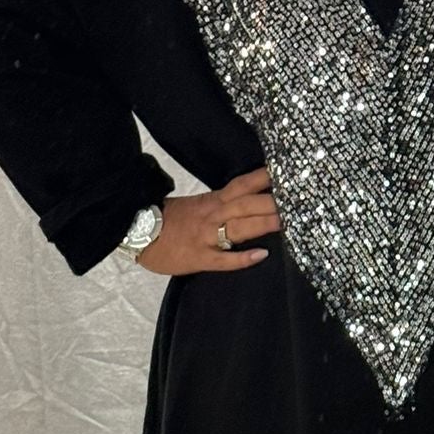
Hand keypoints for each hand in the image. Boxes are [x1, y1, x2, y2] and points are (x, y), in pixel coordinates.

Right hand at [134, 164, 280, 274]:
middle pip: (246, 205)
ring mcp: (206, 237)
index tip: (286, 174)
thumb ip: (219, 203)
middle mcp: (212, 215)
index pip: (242, 185)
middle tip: (298, 200)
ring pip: (239, 228)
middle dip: (272, 203)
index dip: (263, 179)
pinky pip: (224, 259)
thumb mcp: (194, 204)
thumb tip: (245, 199)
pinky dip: (243, 258)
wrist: (135, 232)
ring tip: (286, 222)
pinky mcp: (200, 258)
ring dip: (263, 224)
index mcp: (212, 201)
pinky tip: (261, 255)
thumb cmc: (166, 220)